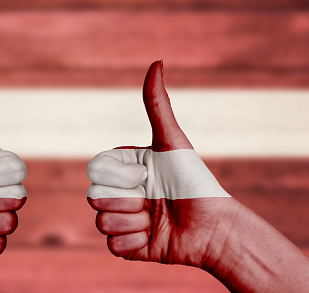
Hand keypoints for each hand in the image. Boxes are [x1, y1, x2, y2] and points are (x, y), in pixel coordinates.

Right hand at [87, 60, 233, 265]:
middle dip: (127, 201)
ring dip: (133, 223)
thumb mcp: (172, 142)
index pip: (96, 172)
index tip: (146, 177)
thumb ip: (157, 104)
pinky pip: (113, 247)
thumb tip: (157, 61)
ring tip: (155, 219)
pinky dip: (135, 243)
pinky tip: (154, 238)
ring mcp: (123, 220)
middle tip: (152, 201)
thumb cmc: (194, 181)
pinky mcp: (128, 247)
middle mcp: (121, 193)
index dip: (120, 177)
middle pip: (94, 199)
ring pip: (102, 224)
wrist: (214, 228)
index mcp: (124, 170)